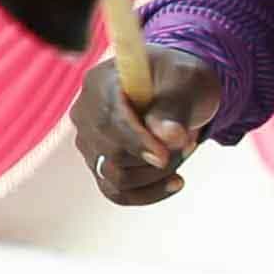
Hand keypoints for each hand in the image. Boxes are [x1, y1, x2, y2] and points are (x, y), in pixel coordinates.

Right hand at [65, 42, 219, 203]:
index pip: (108, 120)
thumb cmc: (179, 81)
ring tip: (183, 151)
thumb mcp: (185, 82)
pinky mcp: (98, 165)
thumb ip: (174, 107)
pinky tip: (175, 181)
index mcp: (100, 83)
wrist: (175, 92)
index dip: (135, 141)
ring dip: (156, 173)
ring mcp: (88, 142)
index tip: (164, 157)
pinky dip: (148, 193)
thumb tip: (168, 137)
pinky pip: (117, 193)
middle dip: (155, 159)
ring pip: (115, 177)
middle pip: (110, 153)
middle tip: (189, 143)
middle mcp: (84, 113)